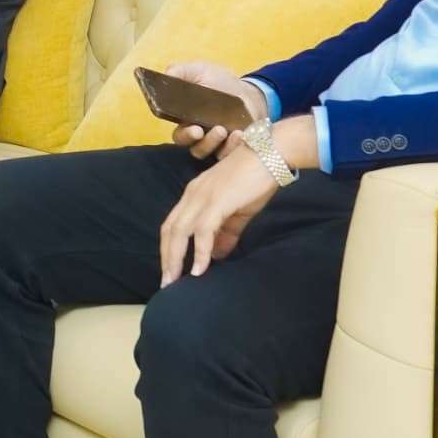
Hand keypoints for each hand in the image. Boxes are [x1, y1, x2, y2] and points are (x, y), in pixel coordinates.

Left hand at [157, 143, 277, 288]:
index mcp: (194, 195)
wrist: (271, 153)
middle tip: (166, 284)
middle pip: (169, 231)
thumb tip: (218, 256)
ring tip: (175, 282)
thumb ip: (227, 232)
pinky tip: (200, 270)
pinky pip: (203, 231)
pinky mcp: (217, 201)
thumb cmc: (256, 179)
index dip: (168, 248)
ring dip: (175, 259)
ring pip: (180, 232)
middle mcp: (192, 195)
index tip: (169, 270)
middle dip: (166, 259)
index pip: (172, 225)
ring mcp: (202, 197)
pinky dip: (200, 252)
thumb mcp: (238, 210)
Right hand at [165, 60, 265, 160]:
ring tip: (224, 130)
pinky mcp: (233, 148)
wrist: (248, 92)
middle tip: (201, 131)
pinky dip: (234, 147)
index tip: (194, 129)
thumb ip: (181, 71)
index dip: (184, 135)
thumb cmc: (219, 82)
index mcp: (187, 120)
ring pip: (211, 153)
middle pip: (192, 147)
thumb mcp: (199, 71)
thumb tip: (168, 74)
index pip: (179, 135)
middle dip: (197, 141)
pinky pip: (230, 154)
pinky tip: (239, 134)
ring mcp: (217, 144)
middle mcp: (200, 136)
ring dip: (214, 143)